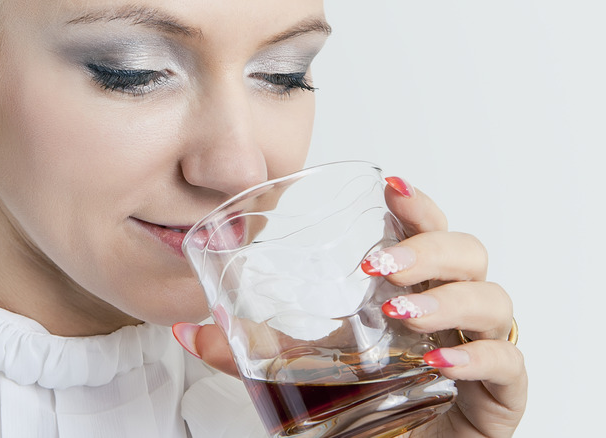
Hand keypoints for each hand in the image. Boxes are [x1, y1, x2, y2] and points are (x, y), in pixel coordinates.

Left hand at [172, 177, 526, 436]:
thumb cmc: (359, 409)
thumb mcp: (297, 370)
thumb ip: (247, 350)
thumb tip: (188, 329)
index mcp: (410, 292)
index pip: (426, 232)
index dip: (415, 206)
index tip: (387, 187)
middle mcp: (449, 314)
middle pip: (467, 253)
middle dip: (427, 247)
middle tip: (377, 262)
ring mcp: (476, 351)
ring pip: (492, 300)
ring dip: (446, 297)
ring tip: (400, 308)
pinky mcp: (497, 399)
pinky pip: (508, 365)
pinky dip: (477, 357)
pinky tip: (437, 358)